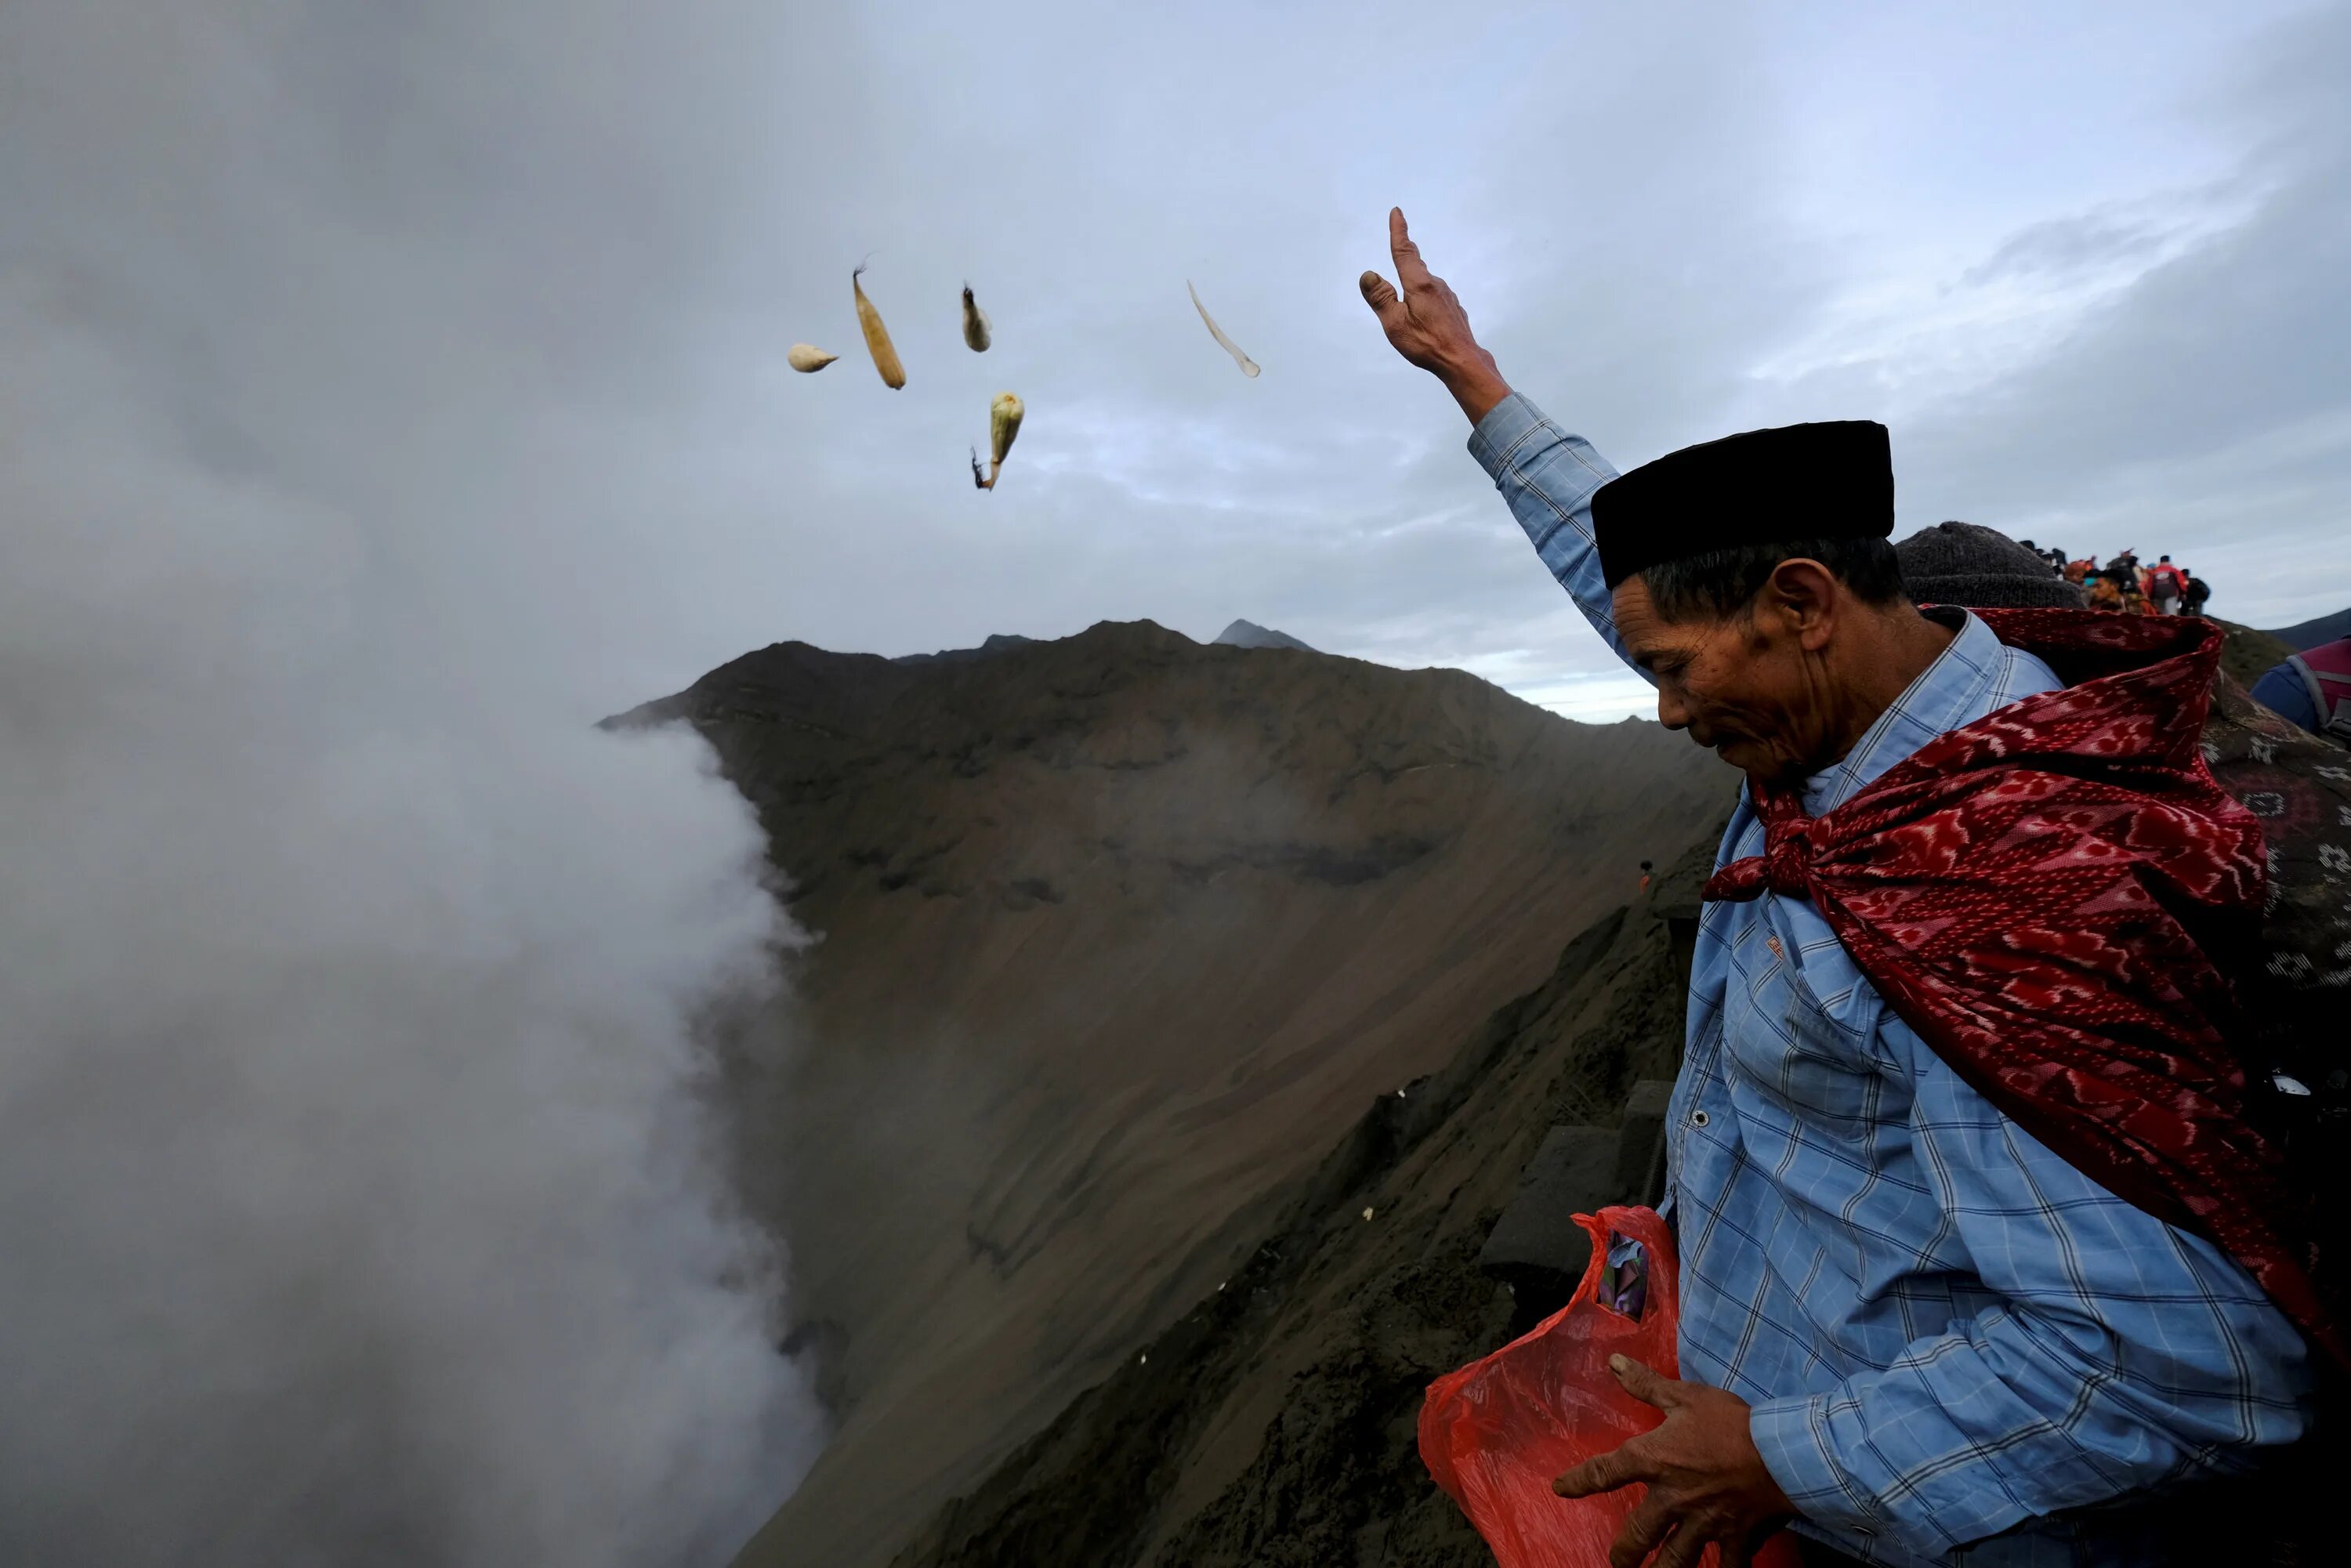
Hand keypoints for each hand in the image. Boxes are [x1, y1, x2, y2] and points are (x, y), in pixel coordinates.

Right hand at [1359, 207, 1510, 423]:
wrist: (1461, 361)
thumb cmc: (1426, 344)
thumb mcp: (1395, 323)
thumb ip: (1381, 298)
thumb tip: (1368, 274)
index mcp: (1419, 285)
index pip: (1404, 252)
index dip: (1399, 232)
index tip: (1397, 213)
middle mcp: (1436, 285)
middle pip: (1416, 266)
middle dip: (1406, 253)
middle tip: (1401, 238)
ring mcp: (1447, 297)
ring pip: (1426, 283)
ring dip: (1415, 281)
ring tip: (1406, 287)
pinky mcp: (1453, 309)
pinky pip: (1434, 297)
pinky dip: (1425, 297)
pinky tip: (1424, 313)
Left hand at [1551, 1354, 1795, 1567]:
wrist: (1781, 1453)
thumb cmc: (1731, 1422)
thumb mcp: (1686, 1397)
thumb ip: (1647, 1384)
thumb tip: (1613, 1363)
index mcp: (1654, 1461)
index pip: (1605, 1472)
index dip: (1579, 1481)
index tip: (1560, 1489)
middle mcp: (1672, 1498)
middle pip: (1638, 1534)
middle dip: (1625, 1553)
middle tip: (1619, 1561)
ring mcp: (1703, 1523)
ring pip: (1675, 1559)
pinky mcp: (1734, 1538)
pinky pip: (1726, 1567)